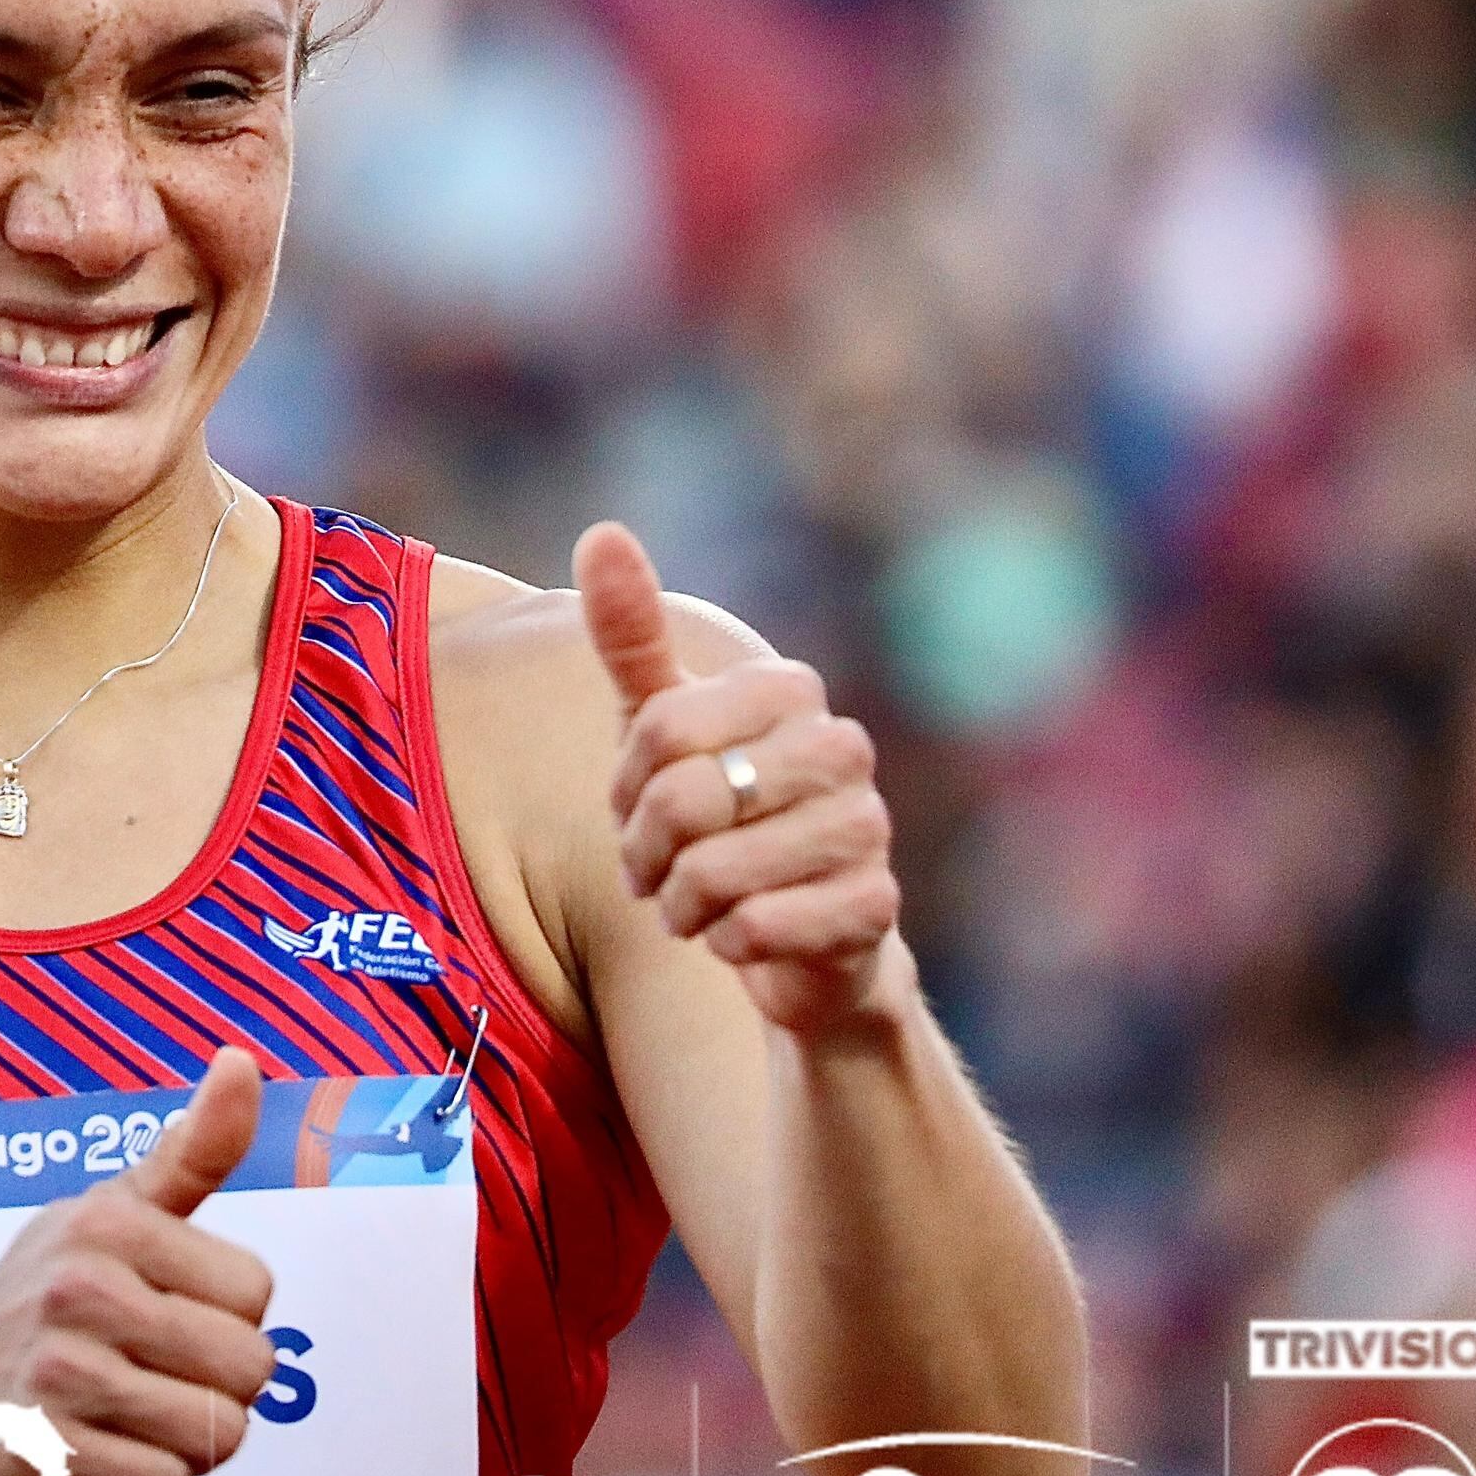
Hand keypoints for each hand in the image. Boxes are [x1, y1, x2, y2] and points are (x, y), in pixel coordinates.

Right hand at [0, 1049, 281, 1475]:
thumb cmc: (36, 1296)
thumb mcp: (107, 1212)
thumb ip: (190, 1152)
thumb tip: (242, 1062)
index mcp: (110, 1224)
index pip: (255, 1291)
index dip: (224, 1315)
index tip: (163, 1312)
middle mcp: (83, 1290)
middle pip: (250, 1368)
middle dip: (216, 1385)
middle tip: (148, 1374)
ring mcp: (61, 1376)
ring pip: (219, 1433)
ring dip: (185, 1439)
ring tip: (127, 1415)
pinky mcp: (48, 1456)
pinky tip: (98, 1451)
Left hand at [575, 521, 903, 1033]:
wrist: (795, 934)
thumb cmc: (718, 815)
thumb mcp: (661, 724)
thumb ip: (632, 634)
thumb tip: (600, 532)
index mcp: (790, 690)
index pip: (658, 727)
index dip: (627, 785)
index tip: (636, 806)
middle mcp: (842, 749)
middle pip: (684, 799)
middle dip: (646, 851)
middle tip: (657, 869)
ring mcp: (867, 829)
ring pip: (714, 873)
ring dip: (681, 904)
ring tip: (698, 903)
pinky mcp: (874, 910)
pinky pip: (755, 930)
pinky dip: (724, 943)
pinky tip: (743, 934)